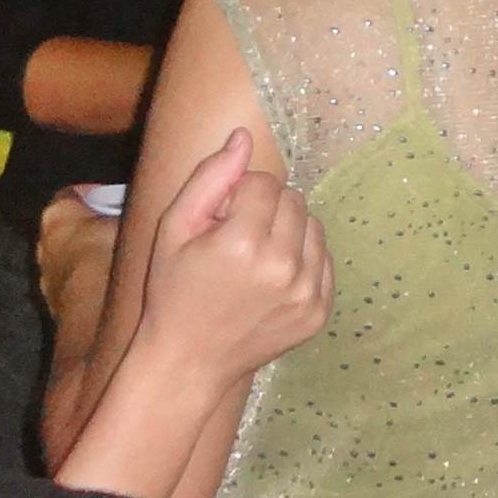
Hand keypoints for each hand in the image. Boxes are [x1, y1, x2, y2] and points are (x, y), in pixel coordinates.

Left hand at [34, 187, 117, 327]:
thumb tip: (142, 208)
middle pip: (69, 227)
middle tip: (121, 230)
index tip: (118, 200)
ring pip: (69, 258)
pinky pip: (72, 284)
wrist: (92, 315)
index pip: (74, 193)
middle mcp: (43, 243)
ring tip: (119, 260)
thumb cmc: (108, 257)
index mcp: (56, 214)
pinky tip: (110, 287)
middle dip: (92, 227)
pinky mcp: (53, 305)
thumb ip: (129, 212)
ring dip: (88, 258)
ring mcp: (46, 277)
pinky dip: (87, 282)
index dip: (98, 194)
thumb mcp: (130, 222)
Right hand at [123, 129, 331, 392]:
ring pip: (312, 225)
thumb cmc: (174, 291)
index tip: (221, 219)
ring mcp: (306, 292)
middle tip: (237, 238)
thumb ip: (210, 178)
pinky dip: (302, 258)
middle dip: (266, 208)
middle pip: (293, 200)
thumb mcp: (174, 229)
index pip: (264, 183)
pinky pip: (323, 259)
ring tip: (256, 256)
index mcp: (242, 243)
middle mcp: (282, 267)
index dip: (240, 194)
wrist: (190, 361)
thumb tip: (243, 136)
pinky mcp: (319, 311)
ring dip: (288, 230)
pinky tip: (272, 277)